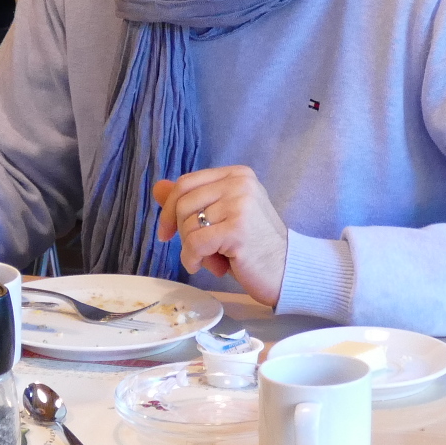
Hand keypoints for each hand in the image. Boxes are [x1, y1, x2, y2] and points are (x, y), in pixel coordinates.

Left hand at [154, 166, 289, 306]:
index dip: (169, 209)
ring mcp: (239, 204)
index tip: (167, 233)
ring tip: (216, 258)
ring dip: (193, 249)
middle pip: (183, 203)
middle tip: (200, 250)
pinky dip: (193, 260)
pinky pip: (194, 244)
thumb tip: (157, 187)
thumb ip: (193, 200)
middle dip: (182, 232)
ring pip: (187, 225)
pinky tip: (210, 267)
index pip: (186, 183)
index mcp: (237, 174)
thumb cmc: (253, 245)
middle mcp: (239, 183)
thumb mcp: (222, 217)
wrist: (287, 269)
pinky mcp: (237, 229)